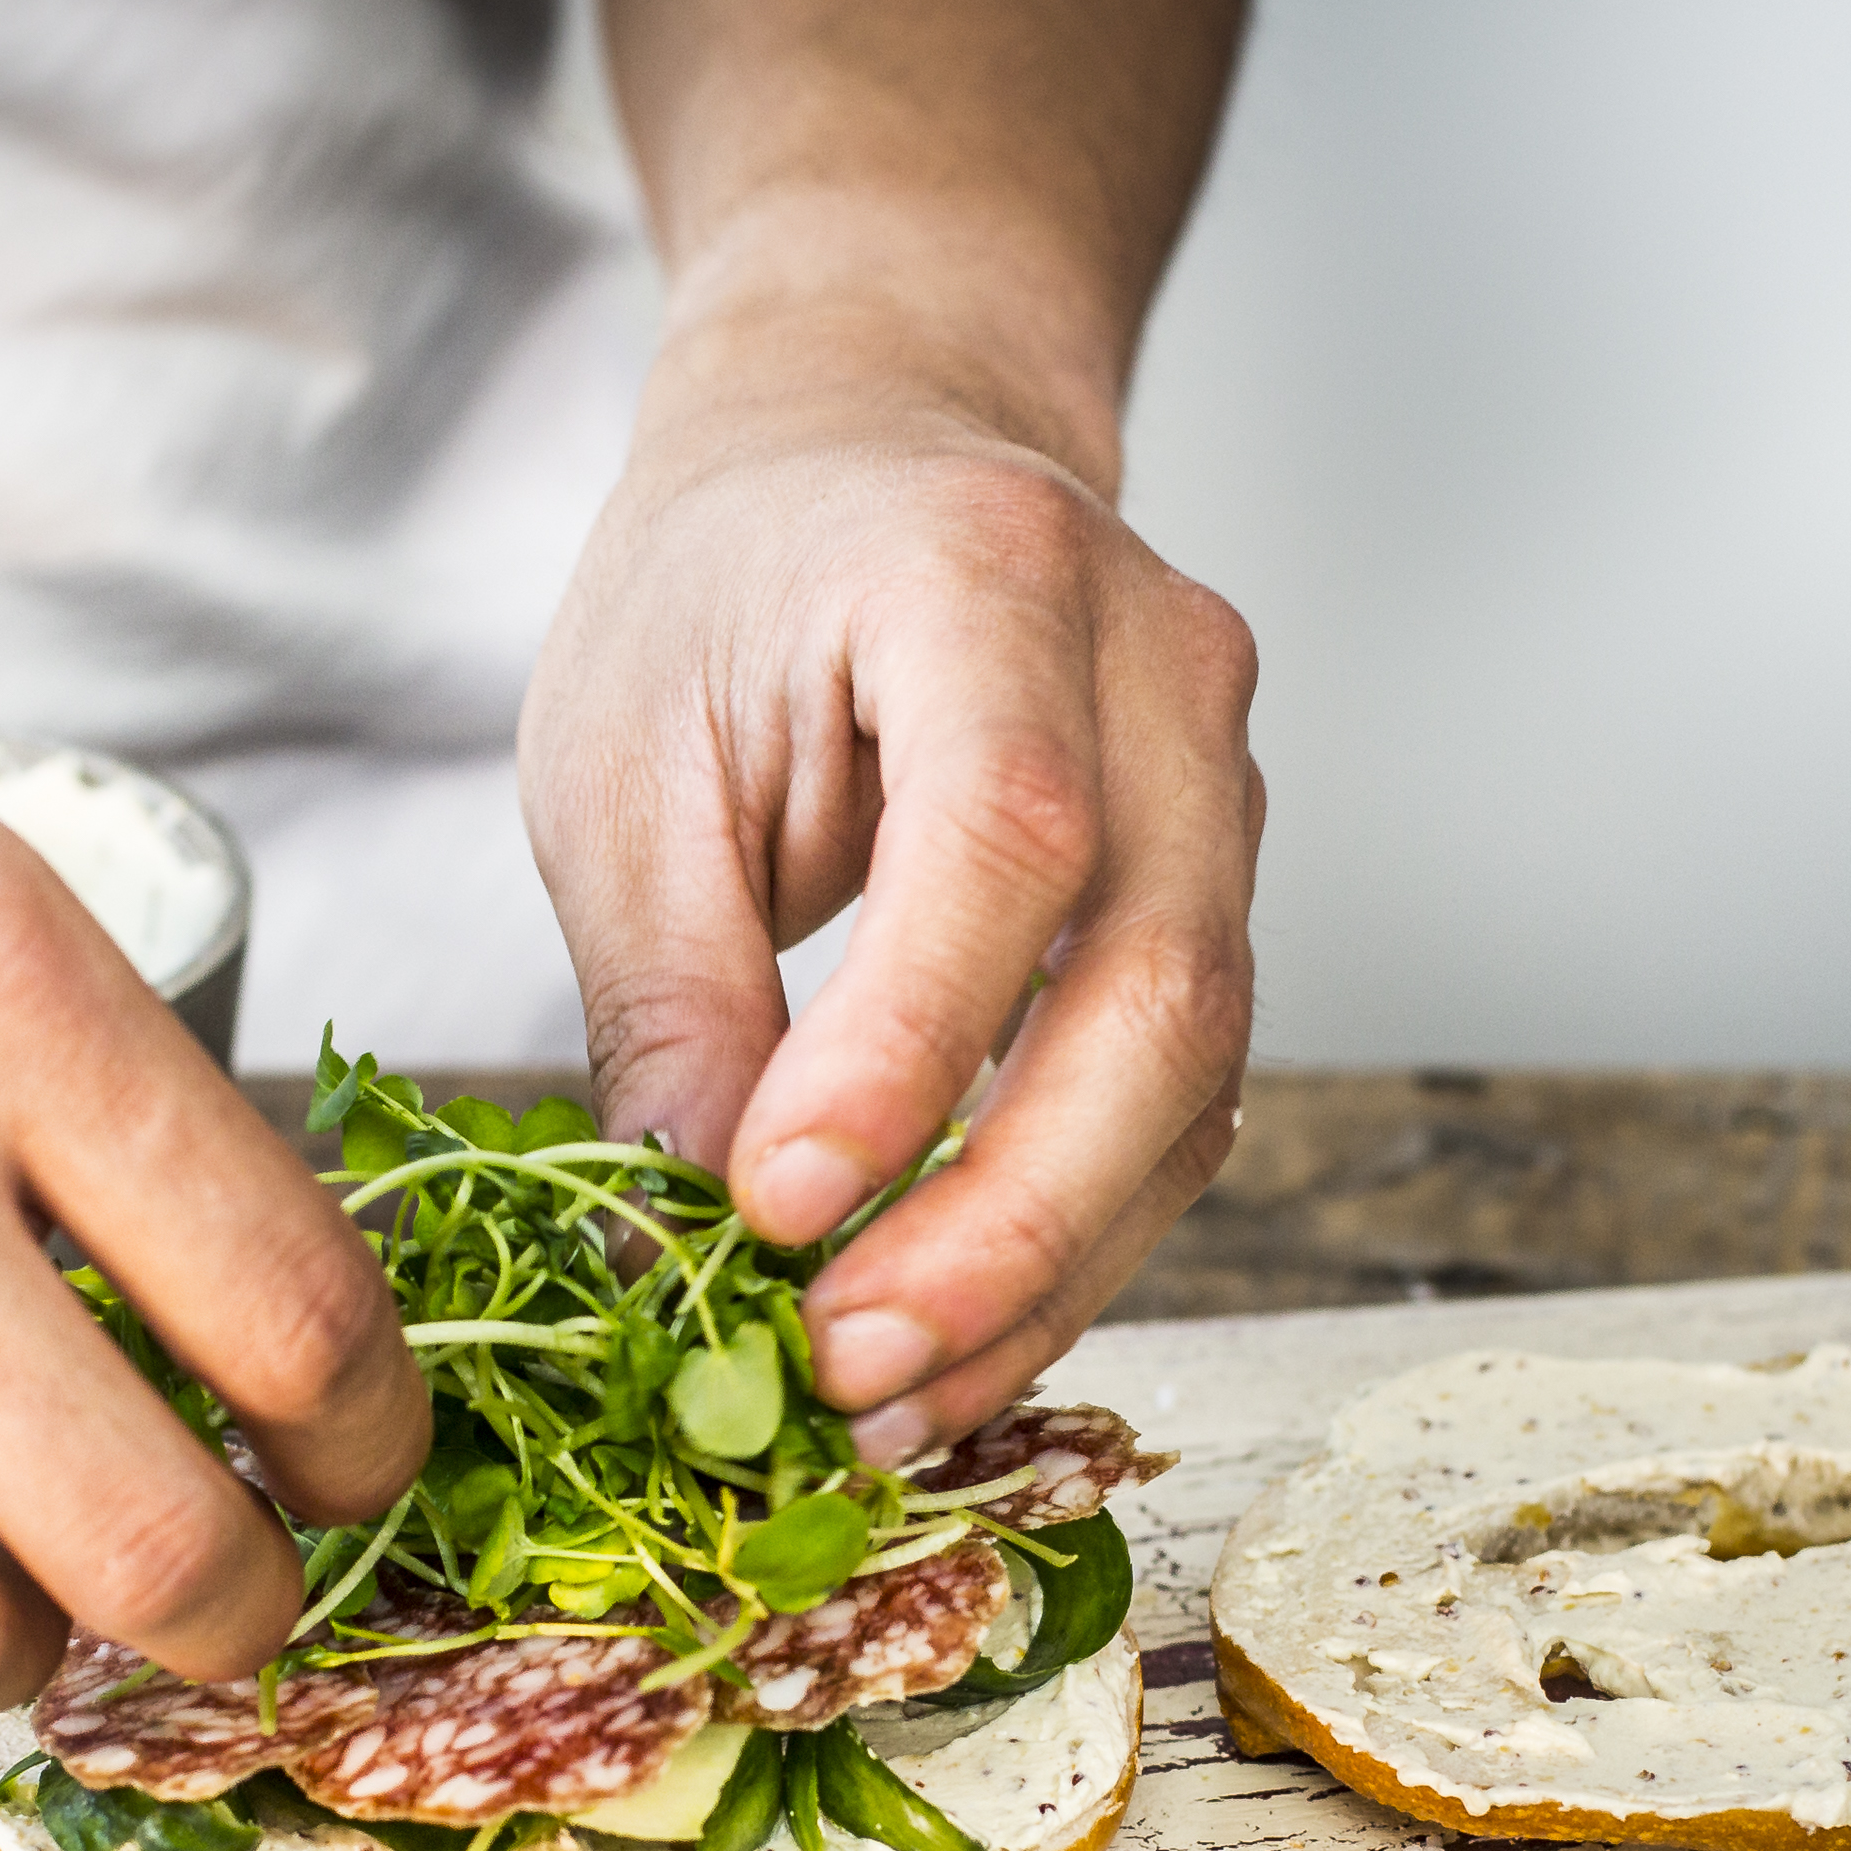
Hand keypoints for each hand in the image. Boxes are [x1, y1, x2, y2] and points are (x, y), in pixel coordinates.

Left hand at [523, 326, 1259, 1467]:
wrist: (878, 450)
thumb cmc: (734, 583)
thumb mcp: (626, 756)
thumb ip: (669, 990)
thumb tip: (689, 1238)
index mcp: (990, 575)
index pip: (1008, 833)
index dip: (910, 1046)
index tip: (778, 1210)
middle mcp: (1162, 677)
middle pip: (1156, 985)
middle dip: (1006, 1214)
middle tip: (847, 1362)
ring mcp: (1223, 795)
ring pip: (1195, 1076)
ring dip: (1046, 1265)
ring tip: (887, 1399)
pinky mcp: (1217, 907)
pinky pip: (1178, 1108)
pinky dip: (1070, 1241)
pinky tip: (953, 1340)